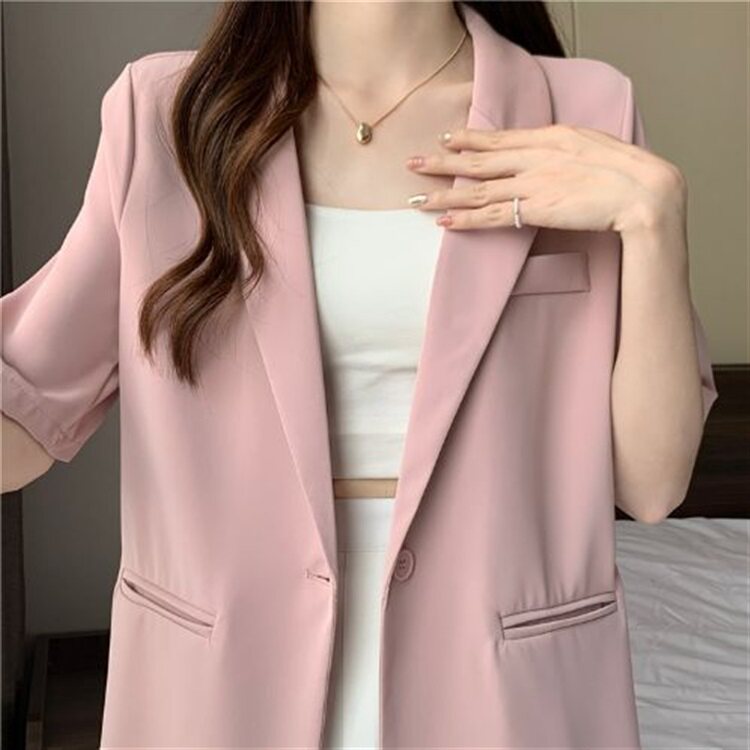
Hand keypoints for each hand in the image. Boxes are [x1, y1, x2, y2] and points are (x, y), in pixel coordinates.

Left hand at [405, 124, 686, 237]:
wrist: (643, 191)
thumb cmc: (626, 171)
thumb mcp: (591, 145)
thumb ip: (561, 148)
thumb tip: (546, 153)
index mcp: (550, 137)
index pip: (499, 139)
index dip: (469, 140)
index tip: (445, 139)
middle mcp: (535, 157)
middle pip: (478, 161)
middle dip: (441, 162)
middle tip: (411, 163)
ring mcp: (533, 183)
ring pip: (478, 189)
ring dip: (443, 193)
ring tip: (415, 197)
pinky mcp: (536, 210)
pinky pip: (493, 215)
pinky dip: (467, 218)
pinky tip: (444, 220)